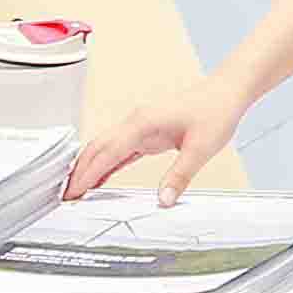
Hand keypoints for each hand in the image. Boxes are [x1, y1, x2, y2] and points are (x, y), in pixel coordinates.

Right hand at [70, 75, 238, 203]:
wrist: (227, 91)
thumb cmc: (216, 111)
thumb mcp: (201, 148)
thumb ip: (180, 176)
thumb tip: (163, 201)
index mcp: (142, 123)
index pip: (105, 153)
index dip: (86, 175)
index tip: (71, 193)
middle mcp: (135, 122)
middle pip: (97, 148)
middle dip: (79, 172)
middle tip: (65, 198)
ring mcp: (139, 125)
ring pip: (105, 147)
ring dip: (89, 168)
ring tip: (75, 193)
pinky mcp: (146, 131)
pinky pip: (119, 149)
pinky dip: (106, 165)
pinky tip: (98, 180)